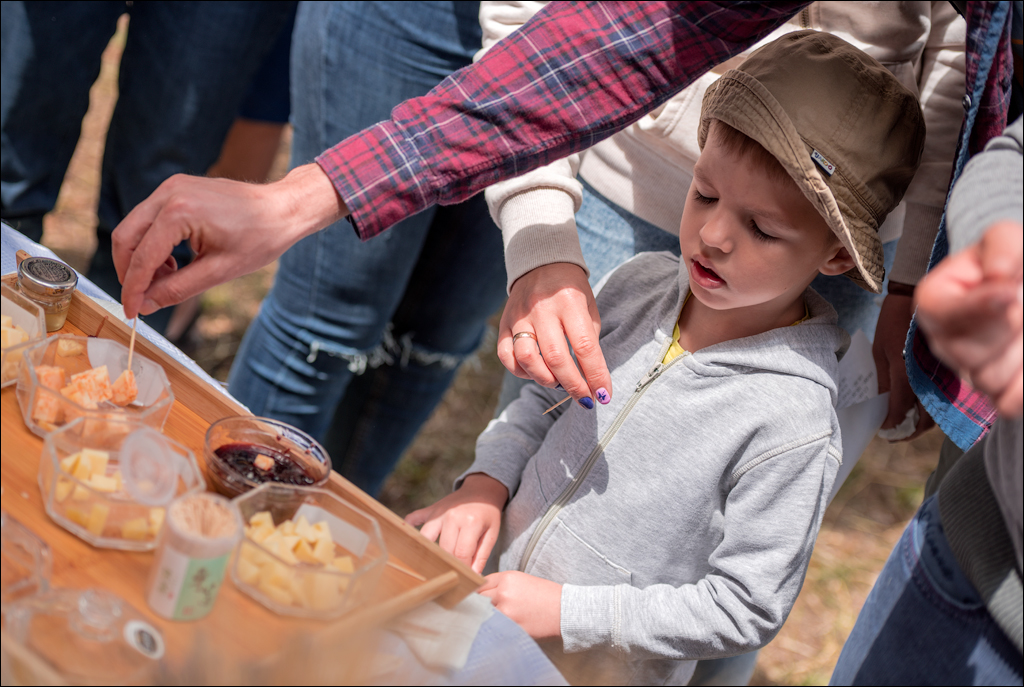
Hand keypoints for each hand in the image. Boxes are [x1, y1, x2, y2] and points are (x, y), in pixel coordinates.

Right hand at [112, 164, 346, 317]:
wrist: (283, 209)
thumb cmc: (260, 238)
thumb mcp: (219, 271)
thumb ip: (177, 289)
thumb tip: (145, 305)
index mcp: (179, 212)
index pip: (142, 257)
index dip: (133, 289)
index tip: (130, 312)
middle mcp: (169, 193)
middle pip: (126, 237)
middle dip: (129, 272)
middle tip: (142, 299)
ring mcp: (171, 186)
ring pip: (134, 227)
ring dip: (141, 258)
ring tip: (166, 280)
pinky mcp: (176, 188)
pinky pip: (150, 218)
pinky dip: (152, 243)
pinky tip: (172, 263)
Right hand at [404, 474, 507, 573]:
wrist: (481, 489)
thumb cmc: (488, 514)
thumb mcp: (491, 534)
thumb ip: (481, 556)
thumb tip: (473, 576)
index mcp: (470, 522)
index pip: (461, 553)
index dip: (463, 569)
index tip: (465, 578)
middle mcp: (452, 517)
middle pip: (444, 549)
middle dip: (449, 563)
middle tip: (453, 572)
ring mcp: (438, 513)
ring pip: (426, 538)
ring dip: (429, 551)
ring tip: (432, 564)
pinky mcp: (430, 510)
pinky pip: (414, 518)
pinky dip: (409, 527)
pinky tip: (408, 539)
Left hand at [478, 571, 561, 638]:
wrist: (565, 611)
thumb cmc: (545, 594)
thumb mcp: (522, 580)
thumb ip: (501, 584)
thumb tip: (481, 591)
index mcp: (507, 578)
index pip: (480, 584)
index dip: (478, 590)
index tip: (476, 596)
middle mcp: (503, 593)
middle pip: (477, 598)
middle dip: (478, 603)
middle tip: (481, 607)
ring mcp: (506, 612)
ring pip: (484, 614)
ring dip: (486, 616)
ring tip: (497, 617)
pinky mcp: (511, 627)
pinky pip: (494, 626)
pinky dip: (496, 626)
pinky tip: (503, 625)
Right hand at [498, 263, 611, 406]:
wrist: (541, 262)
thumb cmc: (571, 291)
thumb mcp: (588, 309)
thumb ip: (588, 342)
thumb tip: (591, 380)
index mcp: (570, 302)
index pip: (585, 346)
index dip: (595, 375)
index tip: (603, 395)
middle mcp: (542, 309)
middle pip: (556, 358)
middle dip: (573, 385)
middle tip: (585, 398)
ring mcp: (520, 317)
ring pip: (527, 359)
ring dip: (546, 380)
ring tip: (559, 383)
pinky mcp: (504, 324)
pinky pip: (506, 356)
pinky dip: (522, 372)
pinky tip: (536, 372)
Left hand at [873, 288, 934, 439]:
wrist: (919, 296)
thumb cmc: (893, 322)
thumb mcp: (880, 350)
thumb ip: (883, 381)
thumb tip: (881, 407)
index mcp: (905, 370)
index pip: (900, 409)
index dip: (891, 424)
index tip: (884, 430)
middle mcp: (929, 376)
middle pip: (925, 419)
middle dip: (909, 432)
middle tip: (895, 436)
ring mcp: (944, 375)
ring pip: (940, 412)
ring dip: (924, 425)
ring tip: (906, 426)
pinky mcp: (952, 372)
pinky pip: (946, 399)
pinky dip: (935, 410)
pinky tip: (921, 412)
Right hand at [916, 221, 1022, 416]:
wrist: (1022, 287)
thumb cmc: (1011, 264)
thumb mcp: (1005, 241)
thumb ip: (1001, 246)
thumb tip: (998, 274)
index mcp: (935, 302)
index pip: (942, 315)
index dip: (978, 307)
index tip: (1010, 292)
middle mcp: (943, 341)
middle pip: (965, 354)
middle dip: (1007, 327)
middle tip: (1021, 302)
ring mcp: (969, 370)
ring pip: (988, 380)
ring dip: (1019, 352)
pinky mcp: (996, 393)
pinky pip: (1009, 402)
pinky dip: (1023, 386)